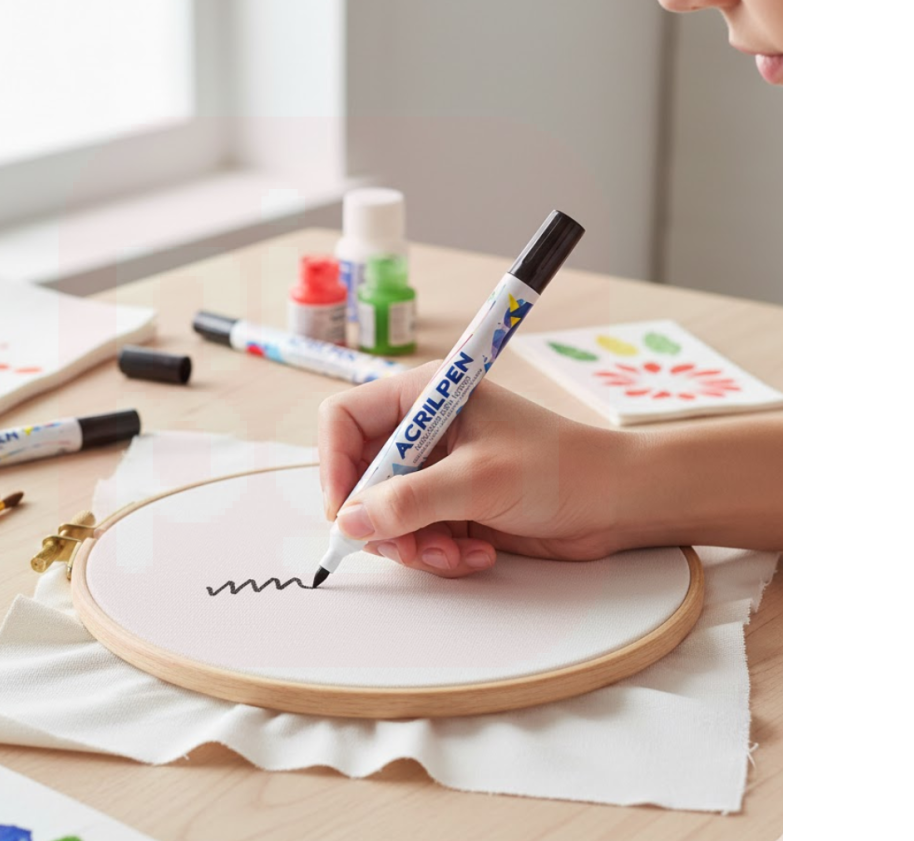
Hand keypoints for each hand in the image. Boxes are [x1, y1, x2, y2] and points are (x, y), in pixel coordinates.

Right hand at [317, 362, 635, 577]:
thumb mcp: (478, 482)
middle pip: (359, 476)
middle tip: (401, 544)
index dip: (334, 464)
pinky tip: (477, 555)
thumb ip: (409, 501)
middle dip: (378, 518)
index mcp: (424, 397)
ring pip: (385, 515)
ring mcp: (437, 471)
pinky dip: (437, 554)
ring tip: (452, 553)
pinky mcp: (452, 506)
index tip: (344, 510)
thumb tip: (351, 521)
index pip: (345, 420)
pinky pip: (416, 536)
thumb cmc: (560, 469)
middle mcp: (423, 431)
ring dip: (412, 544)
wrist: (617, 502)